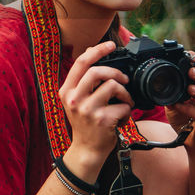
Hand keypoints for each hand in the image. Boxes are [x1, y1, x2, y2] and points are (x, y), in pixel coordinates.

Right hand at [58, 42, 133, 173]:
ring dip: (125, 93)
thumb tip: (90, 51)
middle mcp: (74, 99)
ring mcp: (87, 110)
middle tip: (124, 79)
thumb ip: (82, 79)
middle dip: (115, 72)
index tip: (111, 45)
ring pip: (113, 86)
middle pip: (97, 71)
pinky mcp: (102, 120)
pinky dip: (127, 110)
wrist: (86, 150)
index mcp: (66, 91)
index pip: (81, 63)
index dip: (97, 50)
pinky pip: (123, 106)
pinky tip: (122, 118)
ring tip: (125, 101)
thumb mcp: (76, 100)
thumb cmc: (85, 123)